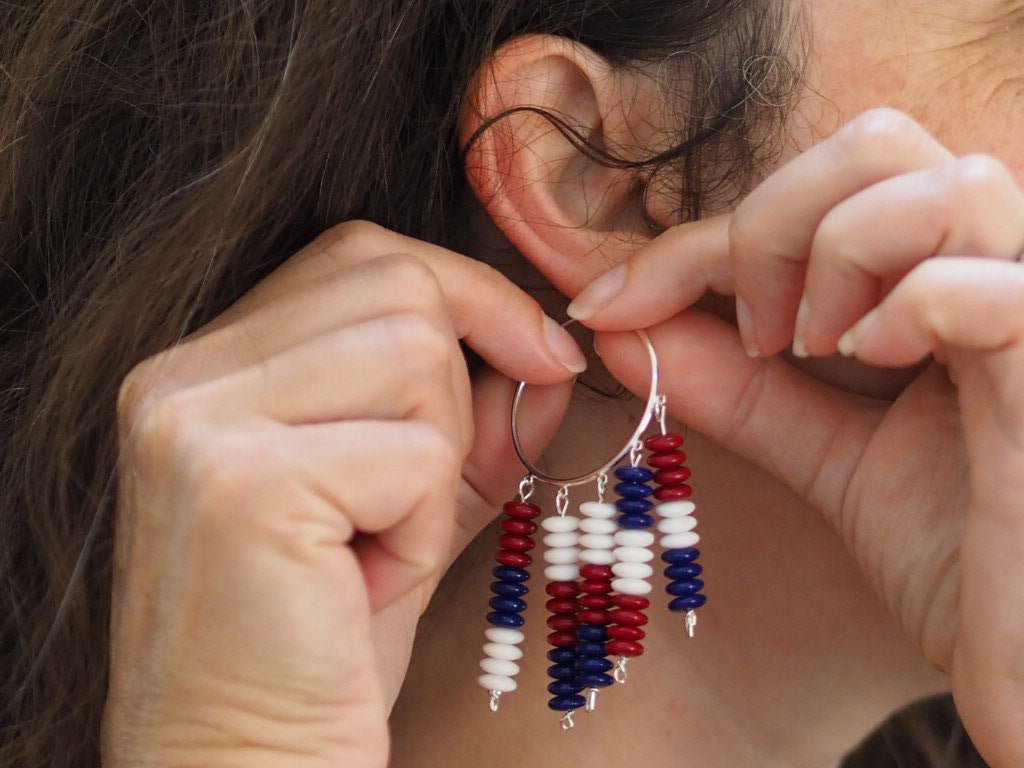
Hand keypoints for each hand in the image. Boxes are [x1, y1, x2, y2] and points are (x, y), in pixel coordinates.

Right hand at [101, 221, 582, 767]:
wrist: (247, 766)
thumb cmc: (323, 643)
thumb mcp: (405, 504)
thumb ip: (468, 418)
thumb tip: (545, 351)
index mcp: (203, 368)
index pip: (359, 256)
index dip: (466, 292)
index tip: (539, 354)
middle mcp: (180, 377)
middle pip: (397, 285)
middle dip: (462, 381)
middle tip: (428, 488)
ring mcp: (198, 422)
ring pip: (414, 354)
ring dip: (436, 463)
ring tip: (380, 544)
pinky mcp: (242, 482)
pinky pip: (414, 453)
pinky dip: (425, 525)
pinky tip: (369, 582)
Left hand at [567, 109, 1023, 766]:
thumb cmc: (962, 558)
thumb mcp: (830, 458)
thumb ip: (738, 389)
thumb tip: (621, 330)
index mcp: (950, 276)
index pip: (816, 194)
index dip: (693, 241)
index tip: (609, 304)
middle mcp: (1009, 269)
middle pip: (880, 145)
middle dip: (772, 223)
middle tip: (751, 332)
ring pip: (946, 186)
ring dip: (839, 256)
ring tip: (812, 349)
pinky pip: (985, 288)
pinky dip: (906, 307)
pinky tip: (874, 360)